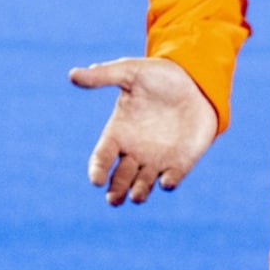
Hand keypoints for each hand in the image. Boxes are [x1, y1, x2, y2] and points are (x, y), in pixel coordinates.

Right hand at [70, 56, 218, 205]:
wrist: (196, 80)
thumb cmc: (160, 75)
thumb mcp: (131, 71)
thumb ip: (103, 76)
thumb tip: (72, 74)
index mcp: (117, 133)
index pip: (101, 158)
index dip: (97, 170)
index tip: (96, 180)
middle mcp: (134, 151)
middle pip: (119, 180)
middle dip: (116, 191)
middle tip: (114, 198)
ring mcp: (157, 159)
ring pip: (142, 186)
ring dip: (138, 193)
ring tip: (136, 196)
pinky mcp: (181, 162)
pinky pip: (172, 179)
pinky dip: (168, 183)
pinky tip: (166, 182)